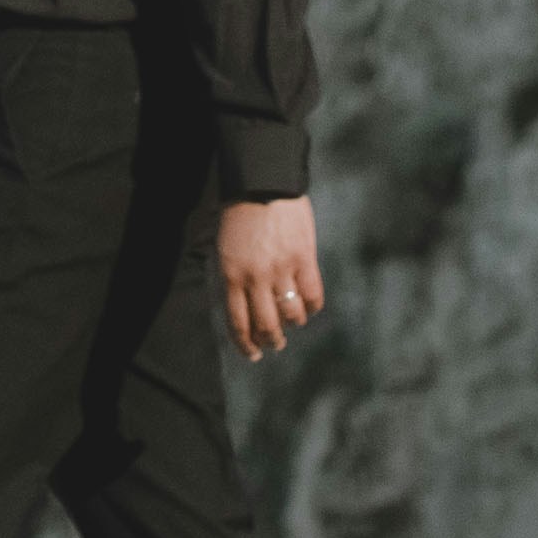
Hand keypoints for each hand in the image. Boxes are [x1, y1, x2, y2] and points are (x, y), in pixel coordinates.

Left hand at [217, 193, 327, 361]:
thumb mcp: (224, 248)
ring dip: (293, 324)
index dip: (246, 345)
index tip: (253, 355)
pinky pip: (312, 294)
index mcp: (231, 276)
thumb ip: (232, 277)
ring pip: (291, 314)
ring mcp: (281, 269)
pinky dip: (312, 306)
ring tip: (293, 322)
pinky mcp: (304, 258)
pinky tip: (310, 306)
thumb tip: (243, 307)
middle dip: (271, 341)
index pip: (238, 323)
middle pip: (266, 325)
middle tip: (275, 344)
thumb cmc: (239, 214)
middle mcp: (255, 278)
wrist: (263, 183)